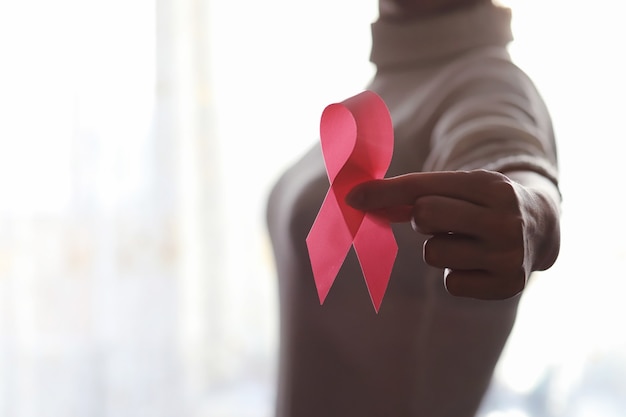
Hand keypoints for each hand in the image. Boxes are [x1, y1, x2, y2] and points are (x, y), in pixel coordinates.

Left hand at [346, 169, 560, 299]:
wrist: (540, 226)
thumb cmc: (485, 203)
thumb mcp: (460, 186)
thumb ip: (412, 192)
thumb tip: (357, 199)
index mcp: (490, 185)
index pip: (423, 188)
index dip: (385, 193)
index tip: (353, 197)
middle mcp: (504, 219)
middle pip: (425, 216)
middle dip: (424, 219)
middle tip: (446, 220)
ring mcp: (507, 255)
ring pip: (433, 254)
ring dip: (440, 248)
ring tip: (466, 241)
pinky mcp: (507, 286)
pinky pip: (451, 284)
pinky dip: (456, 274)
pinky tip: (477, 263)